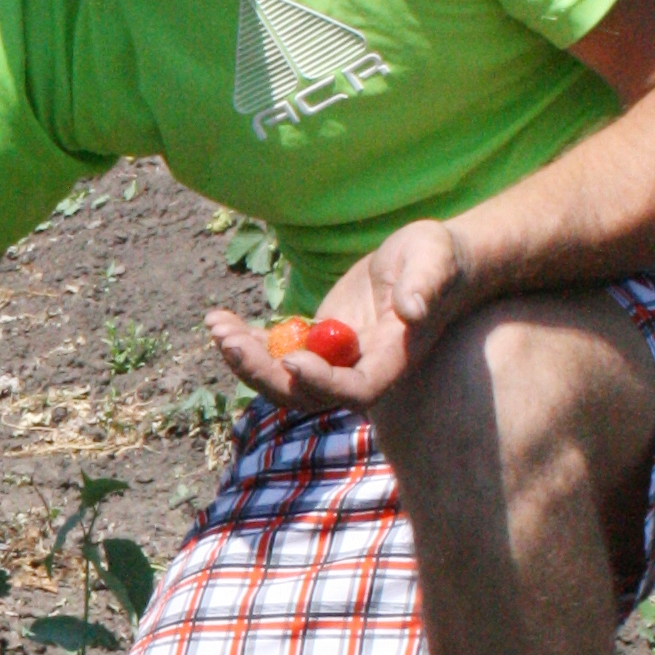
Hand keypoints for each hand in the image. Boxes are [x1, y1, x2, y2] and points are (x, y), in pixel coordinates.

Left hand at [208, 219, 479, 412]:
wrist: (429, 262)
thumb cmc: (437, 260)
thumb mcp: (433, 262)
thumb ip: (425, 285)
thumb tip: (413, 309)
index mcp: (391, 360)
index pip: (355, 390)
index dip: (322, 382)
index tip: (292, 357)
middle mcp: (359, 370)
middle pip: (305, 394)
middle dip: (264, 372)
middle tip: (229, 341)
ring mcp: (333, 360)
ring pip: (282, 379)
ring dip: (245, 358)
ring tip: (216, 326)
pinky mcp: (315, 341)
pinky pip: (275, 353)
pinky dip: (247, 340)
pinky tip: (218, 320)